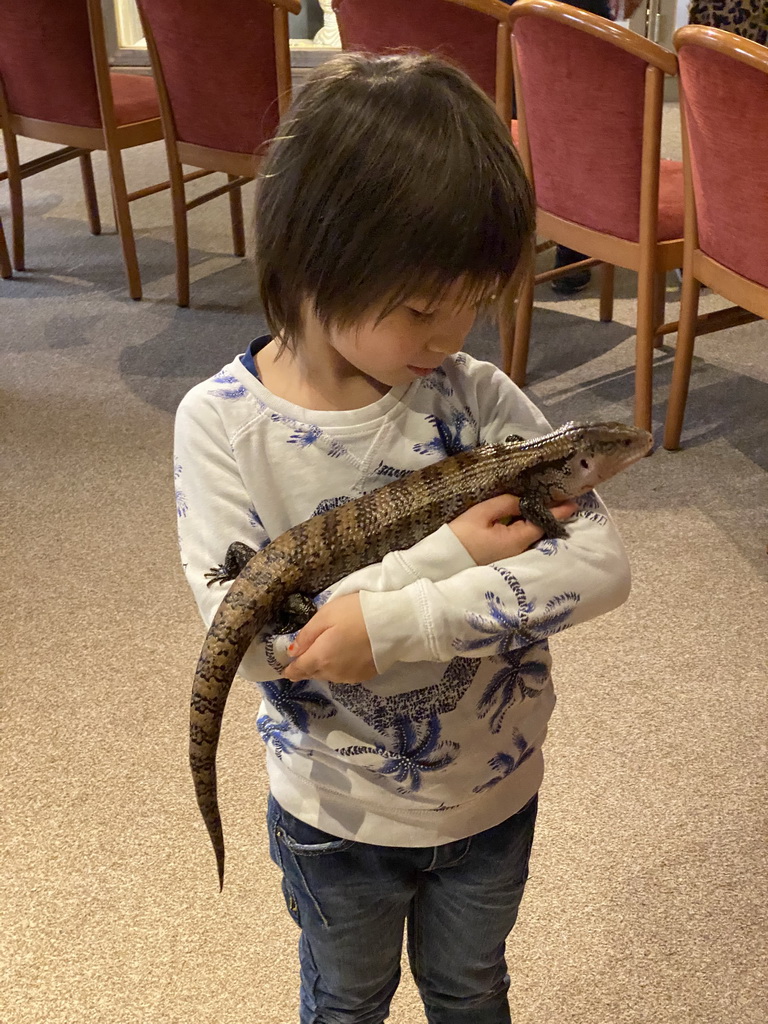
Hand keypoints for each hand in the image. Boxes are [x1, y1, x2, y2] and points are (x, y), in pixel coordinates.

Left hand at [282, 593, 375, 684]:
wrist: (395, 623)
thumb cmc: (356, 613)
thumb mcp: (325, 616)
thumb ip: (306, 635)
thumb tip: (292, 651)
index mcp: (320, 658)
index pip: (298, 669)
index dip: (289, 669)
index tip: (285, 668)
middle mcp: (333, 673)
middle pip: (313, 673)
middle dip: (306, 666)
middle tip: (304, 657)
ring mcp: (350, 677)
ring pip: (329, 675)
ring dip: (323, 667)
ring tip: (325, 654)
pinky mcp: (365, 676)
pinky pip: (344, 675)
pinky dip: (339, 667)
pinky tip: (344, 656)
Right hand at [448, 494, 577, 564]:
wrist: (442, 562)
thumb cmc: (461, 537)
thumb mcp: (482, 514)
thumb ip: (506, 504)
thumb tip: (524, 500)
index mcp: (516, 539)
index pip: (543, 522)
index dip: (558, 511)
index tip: (573, 502)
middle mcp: (518, 550)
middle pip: (538, 529)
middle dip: (548, 514)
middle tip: (557, 497)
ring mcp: (510, 555)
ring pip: (528, 534)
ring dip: (535, 520)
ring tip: (541, 502)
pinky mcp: (501, 556)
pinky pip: (518, 539)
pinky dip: (524, 527)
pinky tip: (522, 515)